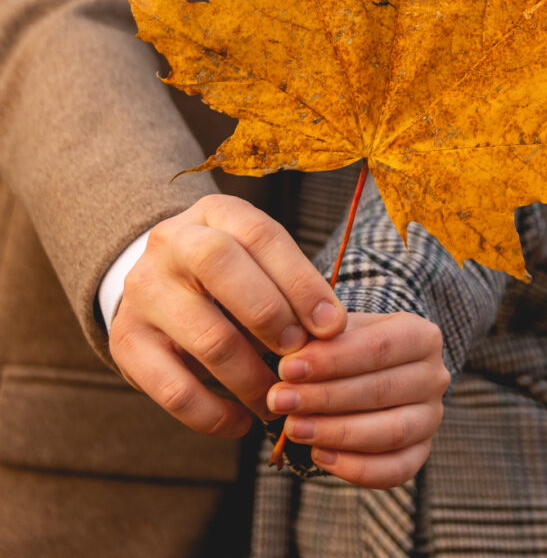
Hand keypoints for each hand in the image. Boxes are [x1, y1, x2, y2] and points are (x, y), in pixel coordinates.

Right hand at [109, 194, 346, 436]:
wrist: (158, 286)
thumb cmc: (230, 277)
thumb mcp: (257, 262)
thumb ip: (290, 288)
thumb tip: (329, 331)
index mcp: (214, 213)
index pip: (260, 235)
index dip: (300, 281)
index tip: (331, 325)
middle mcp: (172, 241)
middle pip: (220, 265)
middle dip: (271, 315)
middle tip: (299, 355)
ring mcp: (143, 290)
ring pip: (206, 336)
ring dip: (252, 378)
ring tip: (278, 397)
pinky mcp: (126, 342)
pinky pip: (174, 389)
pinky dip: (214, 415)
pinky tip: (241, 421)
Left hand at [268, 311, 449, 487]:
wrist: (366, 367)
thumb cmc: (345, 344)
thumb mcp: (336, 329)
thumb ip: (319, 339)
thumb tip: (293, 358)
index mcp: (421, 335)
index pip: (378, 347)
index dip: (331, 360)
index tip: (287, 368)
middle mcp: (435, 376)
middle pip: (381, 390)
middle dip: (324, 398)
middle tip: (281, 401)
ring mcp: (431, 417)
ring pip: (390, 433)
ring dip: (337, 433)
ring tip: (293, 428)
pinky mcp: (422, 452)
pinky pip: (394, 470)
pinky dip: (355, 468)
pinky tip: (319, 455)